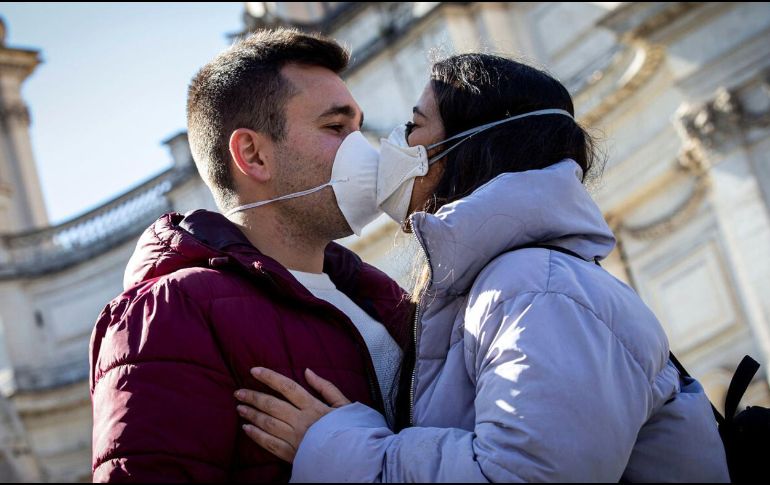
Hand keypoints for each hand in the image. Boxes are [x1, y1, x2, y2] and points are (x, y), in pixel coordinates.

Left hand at [234, 367, 350, 462]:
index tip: (254, 370)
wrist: (355, 459)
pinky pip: (269, 444)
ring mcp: (295, 439)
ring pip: (267, 424)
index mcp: (313, 407)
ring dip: (252, 415)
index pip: (287, 387)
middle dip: (253, 397)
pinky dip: (256, 436)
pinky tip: (247, 429)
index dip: (269, 377)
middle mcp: (301, 421)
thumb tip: (308, 371)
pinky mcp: (292, 455)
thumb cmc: (350, 430)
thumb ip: (326, 387)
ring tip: (240, 408)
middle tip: (239, 392)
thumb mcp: (344, 405)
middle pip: (272, 405)